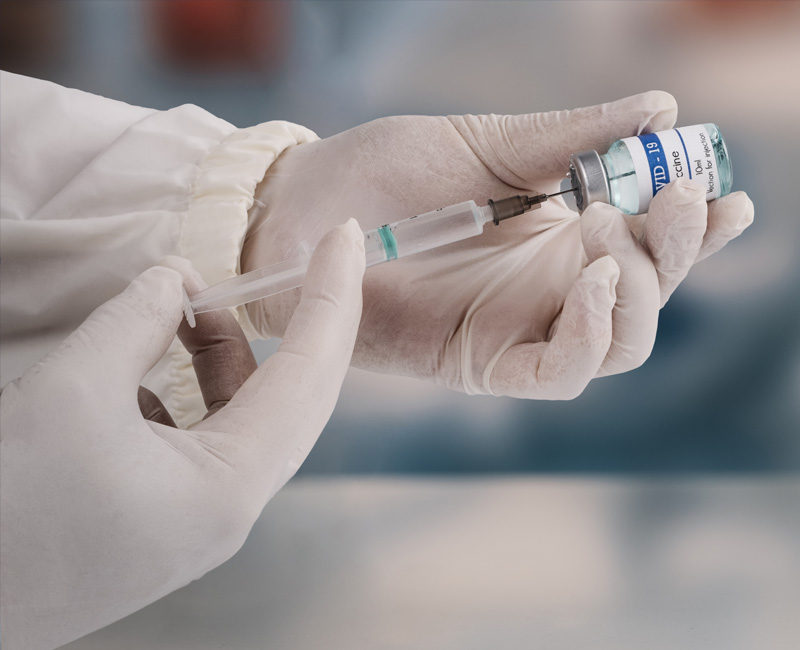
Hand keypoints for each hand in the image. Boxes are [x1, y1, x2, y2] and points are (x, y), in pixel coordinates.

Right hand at [0, 221, 364, 649]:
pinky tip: (145, 367)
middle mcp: (231, 510)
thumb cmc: (7, 507)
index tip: (347, 236)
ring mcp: (200, 520)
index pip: (309, 375)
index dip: (332, 296)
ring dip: (226, 355)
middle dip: (304, 321)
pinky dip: (186, 390)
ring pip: (243, 417)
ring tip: (189, 309)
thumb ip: (139, 320)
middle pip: (293, 397)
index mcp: (231, 488)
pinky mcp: (167, 519)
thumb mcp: (74, 389)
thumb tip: (177, 276)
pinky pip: (201, 439)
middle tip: (315, 255)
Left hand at [242, 92, 753, 397]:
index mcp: (559, 233)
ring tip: (612, 233)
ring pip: (620, 341)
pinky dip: (590, 335)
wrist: (302, 214)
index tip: (729, 193)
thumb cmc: (381, 174)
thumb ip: (567, 138)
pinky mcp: (482, 364)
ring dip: (639, 291)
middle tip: (672, 197)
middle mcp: (550, 287)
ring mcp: (520, 328)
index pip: (650, 240)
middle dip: (678, 251)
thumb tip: (661, 107)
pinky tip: (592, 280)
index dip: (698, 227)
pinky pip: (557, 372)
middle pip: (649, 295)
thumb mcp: (483, 144)